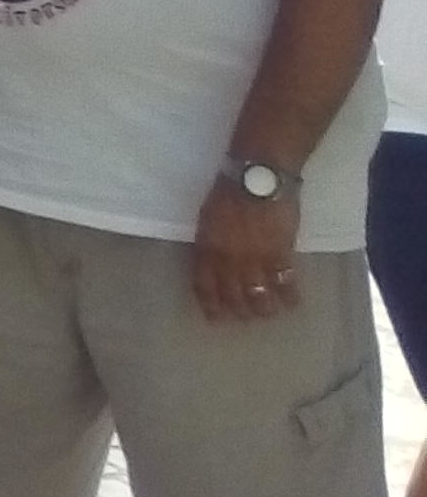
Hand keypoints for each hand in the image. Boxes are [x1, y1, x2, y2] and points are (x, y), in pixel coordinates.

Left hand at [191, 178, 301, 322]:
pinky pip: (285, 283)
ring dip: (263, 309)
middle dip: (238, 311)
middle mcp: (229, 258)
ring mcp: (255, 258)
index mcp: (207, 247)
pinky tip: (292, 304)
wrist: (257, 177)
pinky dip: (289, 296)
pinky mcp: (281, 253)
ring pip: (258, 295)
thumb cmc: (228, 190)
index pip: (205, 284)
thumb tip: (212, 260)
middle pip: (232, 294)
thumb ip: (210, 241)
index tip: (215, 318)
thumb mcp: (207, 217)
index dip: (210, 304)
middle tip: (245, 318)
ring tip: (268, 313)